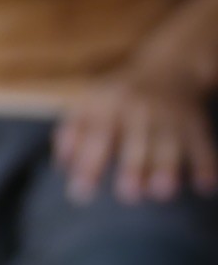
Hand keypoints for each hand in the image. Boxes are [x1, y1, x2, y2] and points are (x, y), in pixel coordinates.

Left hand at [55, 70, 217, 204]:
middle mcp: (141, 110)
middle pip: (136, 142)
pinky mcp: (196, 125)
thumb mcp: (91, 103)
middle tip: (127, 195)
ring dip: (167, 168)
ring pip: (169, 145)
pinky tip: (205, 187)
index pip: (97, 136)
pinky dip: (206, 165)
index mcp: (110, 105)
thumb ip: (73, 131)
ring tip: (161, 193)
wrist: (169, 68)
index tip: (80, 193)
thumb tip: (62, 166)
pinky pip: (203, 146)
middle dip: (133, 168)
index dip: (88, 164)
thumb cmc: (119, 95)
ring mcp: (171, 117)